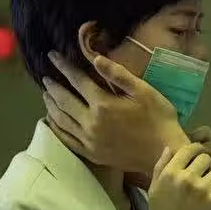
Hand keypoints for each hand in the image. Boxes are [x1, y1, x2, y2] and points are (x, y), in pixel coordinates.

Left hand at [42, 52, 189, 173]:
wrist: (164, 152)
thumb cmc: (159, 118)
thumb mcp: (144, 91)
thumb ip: (118, 75)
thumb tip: (96, 58)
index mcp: (103, 104)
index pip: (77, 81)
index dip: (64, 67)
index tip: (52, 56)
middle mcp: (90, 122)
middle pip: (64, 100)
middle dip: (54, 86)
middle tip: (46, 77)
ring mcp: (89, 140)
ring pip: (61, 120)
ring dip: (52, 105)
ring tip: (46, 95)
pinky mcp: (91, 153)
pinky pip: (66, 139)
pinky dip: (56, 128)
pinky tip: (52, 121)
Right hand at [148, 144, 210, 209]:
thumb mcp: (154, 190)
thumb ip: (160, 167)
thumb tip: (169, 147)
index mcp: (170, 173)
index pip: (190, 148)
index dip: (197, 150)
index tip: (199, 157)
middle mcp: (186, 178)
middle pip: (206, 158)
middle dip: (207, 166)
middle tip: (206, 176)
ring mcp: (202, 189)